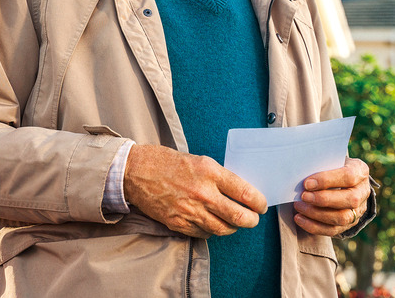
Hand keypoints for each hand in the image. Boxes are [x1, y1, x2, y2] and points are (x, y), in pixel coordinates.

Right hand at [124, 144, 267, 237]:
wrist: (134, 171)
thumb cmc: (164, 161)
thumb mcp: (197, 160)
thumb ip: (217, 176)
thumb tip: (238, 191)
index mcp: (209, 172)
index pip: (245, 193)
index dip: (259, 202)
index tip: (260, 204)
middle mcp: (202, 193)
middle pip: (239, 217)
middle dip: (251, 220)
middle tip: (252, 218)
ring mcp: (190, 210)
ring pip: (223, 229)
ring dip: (232, 227)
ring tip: (233, 222)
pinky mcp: (178, 223)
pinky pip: (204, 233)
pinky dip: (211, 230)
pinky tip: (210, 222)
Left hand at [293, 157, 370, 235]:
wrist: (339, 179)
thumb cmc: (330, 166)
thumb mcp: (329, 160)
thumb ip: (320, 164)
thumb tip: (299, 170)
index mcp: (360, 171)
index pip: (348, 176)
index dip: (327, 180)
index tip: (307, 183)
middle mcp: (363, 192)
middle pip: (349, 200)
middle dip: (323, 199)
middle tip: (303, 196)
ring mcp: (359, 210)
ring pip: (342, 217)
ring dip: (317, 214)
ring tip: (299, 206)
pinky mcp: (349, 224)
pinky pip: (333, 230)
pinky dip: (314, 226)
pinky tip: (299, 219)